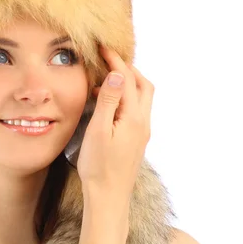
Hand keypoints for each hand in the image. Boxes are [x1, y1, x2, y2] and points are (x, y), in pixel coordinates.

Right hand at [77, 45, 152, 203]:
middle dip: (128, 68)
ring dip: (128, 82)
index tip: (103, 47)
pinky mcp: (136, 138)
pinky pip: (135, 109)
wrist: (108, 196)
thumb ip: (109, 101)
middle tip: (109, 58)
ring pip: (142, 97)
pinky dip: (125, 96)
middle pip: (144, 86)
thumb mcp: (99, 130)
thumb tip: (117, 74)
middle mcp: (143, 122)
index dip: (116, 61)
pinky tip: (107, 100)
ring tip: (105, 75)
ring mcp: (141, 131)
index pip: (128, 80)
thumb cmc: (99, 166)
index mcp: (134, 118)